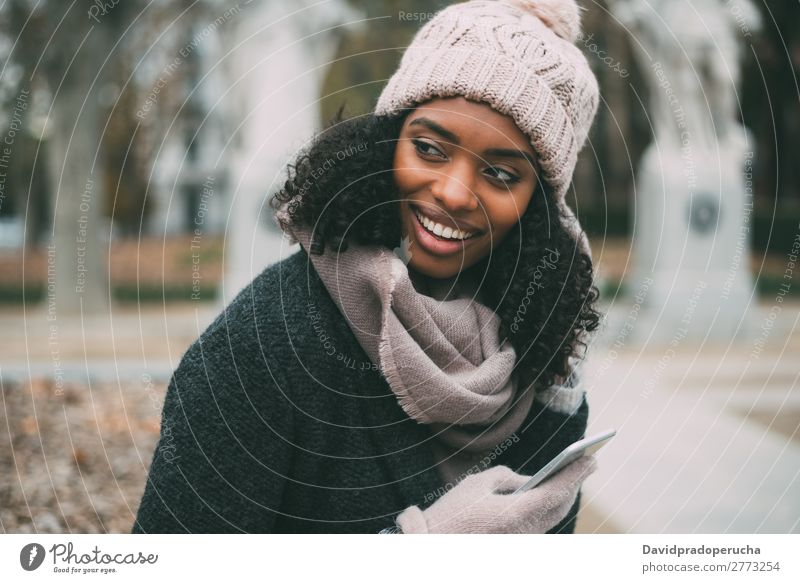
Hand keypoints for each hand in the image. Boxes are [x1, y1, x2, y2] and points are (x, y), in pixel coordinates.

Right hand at [396, 455, 596, 533]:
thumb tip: (528, 481)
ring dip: (564, 496)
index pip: (555, 492)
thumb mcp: (478, 483)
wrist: (434, 545)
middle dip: (575, 484)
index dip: (575, 474)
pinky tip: (551, 494)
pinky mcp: (515, 544)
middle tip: (587, 463)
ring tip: (573, 476)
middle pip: (560, 507)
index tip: (590, 459)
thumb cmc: (453, 512)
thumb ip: (508, 477)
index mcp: (516, 512)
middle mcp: (524, 531)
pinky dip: (549, 507)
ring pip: (552, 518)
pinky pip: (540, 524)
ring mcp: (521, 541)